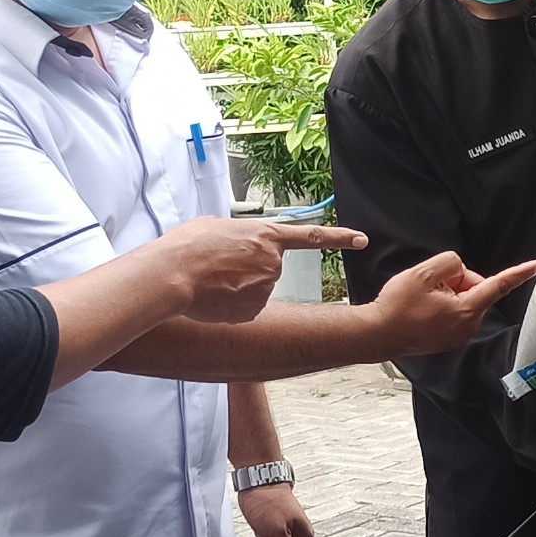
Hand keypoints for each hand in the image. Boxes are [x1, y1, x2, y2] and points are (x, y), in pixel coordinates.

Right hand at [153, 218, 366, 324]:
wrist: (174, 274)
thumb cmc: (189, 246)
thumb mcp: (216, 226)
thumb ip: (239, 235)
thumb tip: (237, 245)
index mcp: (266, 234)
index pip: (312, 236)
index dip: (340, 237)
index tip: (361, 240)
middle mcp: (273, 262)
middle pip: (268, 268)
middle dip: (246, 268)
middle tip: (217, 265)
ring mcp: (266, 287)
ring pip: (256, 289)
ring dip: (237, 286)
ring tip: (211, 279)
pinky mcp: (255, 309)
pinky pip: (247, 307)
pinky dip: (232, 304)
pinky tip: (214, 296)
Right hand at [371, 251, 535, 356]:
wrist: (377, 333)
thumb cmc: (397, 306)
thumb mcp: (423, 273)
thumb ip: (450, 262)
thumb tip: (458, 269)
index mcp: (466, 311)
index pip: (499, 285)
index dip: (521, 273)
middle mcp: (468, 326)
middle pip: (474, 287)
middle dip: (456, 280)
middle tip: (429, 285)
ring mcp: (458, 335)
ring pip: (462, 299)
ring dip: (446, 292)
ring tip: (421, 299)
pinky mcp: (449, 339)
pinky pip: (453, 311)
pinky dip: (441, 304)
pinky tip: (421, 308)